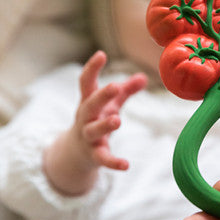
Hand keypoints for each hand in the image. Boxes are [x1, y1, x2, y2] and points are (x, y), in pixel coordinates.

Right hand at [44, 51, 147, 195]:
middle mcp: (85, 118)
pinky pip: (102, 158)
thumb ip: (126, 91)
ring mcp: (88, 137)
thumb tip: (144, 76)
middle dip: (101, 96)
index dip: (92, 68)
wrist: (76, 152)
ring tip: (117, 120)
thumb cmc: (96, 120)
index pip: (86, 82)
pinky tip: (126, 165)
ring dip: (104, 125)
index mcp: (88, 102)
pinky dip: (112, 162)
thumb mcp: (110, 105)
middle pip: (90, 105)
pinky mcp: (93, 155)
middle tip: (115, 86)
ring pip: (93, 130)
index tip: (101, 54)